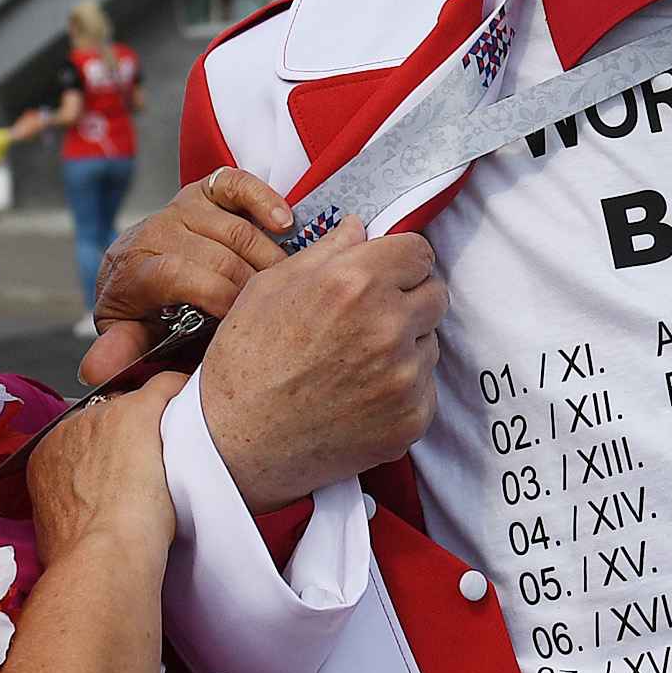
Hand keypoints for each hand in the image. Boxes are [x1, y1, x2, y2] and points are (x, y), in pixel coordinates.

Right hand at [26, 370, 186, 567]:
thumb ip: (73, 507)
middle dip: (129, 440)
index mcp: (45, 457)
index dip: (108, 454)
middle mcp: (68, 429)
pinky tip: (198, 412)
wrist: (102, 557)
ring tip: (176, 455)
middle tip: (154, 469)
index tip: (127, 473)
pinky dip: (180, 395)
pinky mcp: (136, 412)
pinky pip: (164, 387)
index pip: (83, 439)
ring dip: (155, 426)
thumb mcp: (63, 530)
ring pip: (135, 406)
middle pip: (107, 420)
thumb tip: (90, 510)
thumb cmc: (87, 558)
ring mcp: (101, 417)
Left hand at [83, 168, 297, 389]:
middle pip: (215, 254)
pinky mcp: (202, 191)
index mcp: (132, 271)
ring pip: (234, 228)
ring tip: (285, 285)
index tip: (240, 320)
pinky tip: (285, 224)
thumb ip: (121, 350)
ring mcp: (179, 208)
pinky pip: (235, 184)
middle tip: (274, 310)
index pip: (175, 273)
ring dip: (268, 258)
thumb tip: (96, 370)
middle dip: (250, 285)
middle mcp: (154, 232)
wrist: (133, 273)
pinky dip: (264, 199)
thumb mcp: (128, 338)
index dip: (214, 294)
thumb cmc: (142, 314)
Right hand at [198, 221, 445, 512]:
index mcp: (355, 283)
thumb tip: (359, 228)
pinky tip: (359, 394)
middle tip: (370, 318)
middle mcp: (387, 327)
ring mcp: (404, 377)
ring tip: (355, 362)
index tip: (386, 273)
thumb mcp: (269, 289)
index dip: (399, 261)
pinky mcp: (411, 418)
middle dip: (408, 299)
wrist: (237, 445)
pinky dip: (401, 388)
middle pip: (435, 294)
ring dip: (405, 345)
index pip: (418, 252)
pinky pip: (424, 387)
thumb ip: (325, 252)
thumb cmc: (244, 363)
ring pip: (430, 342)